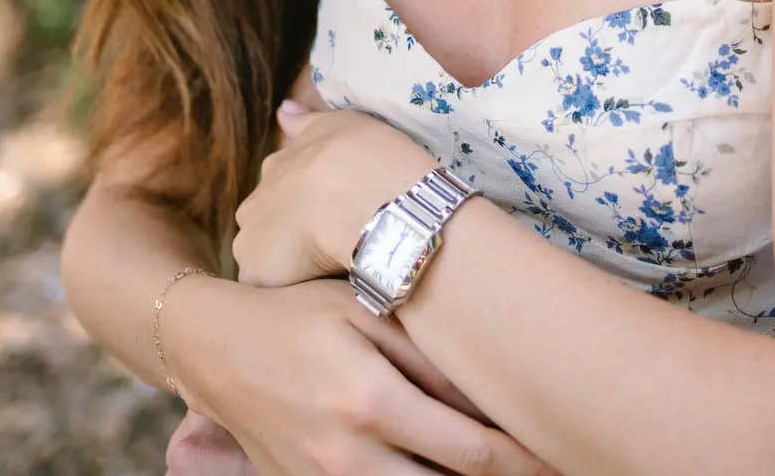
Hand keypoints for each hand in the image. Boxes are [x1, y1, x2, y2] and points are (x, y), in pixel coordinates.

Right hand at [182, 278, 552, 475]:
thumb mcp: (364, 314)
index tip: (560, 456)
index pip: (471, 452)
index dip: (524, 461)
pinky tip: (444, 471)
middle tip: (551, 469)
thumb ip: (429, 358)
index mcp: (370, 401)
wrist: (214, 351)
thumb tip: (495, 394)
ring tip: (503, 472)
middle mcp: (347, 455)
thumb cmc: (299, 318)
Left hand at [233, 105, 438, 288]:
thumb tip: (283, 110)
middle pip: (268, 229)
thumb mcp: (340, 124)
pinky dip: (292, 295)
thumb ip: (307, 122)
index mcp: (277, 169)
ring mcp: (251, 241)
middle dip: (291, 240)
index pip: (283, 194)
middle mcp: (255, 202)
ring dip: (289, 269)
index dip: (308, 207)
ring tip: (327, 276)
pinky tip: (320, 294)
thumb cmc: (365, 156)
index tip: (333, 217)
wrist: (368, 200)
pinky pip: (273, 293)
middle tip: (330, 250)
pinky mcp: (258, 276)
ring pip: (267, 263)